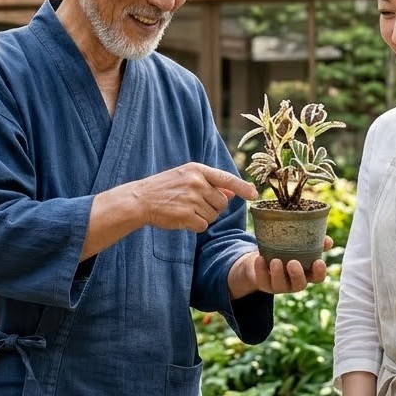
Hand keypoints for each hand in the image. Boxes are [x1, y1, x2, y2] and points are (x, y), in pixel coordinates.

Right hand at [136, 162, 256, 233]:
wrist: (141, 199)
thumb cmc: (164, 188)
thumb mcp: (185, 177)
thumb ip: (209, 183)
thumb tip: (231, 193)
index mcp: (197, 169)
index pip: (226, 178)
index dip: (242, 187)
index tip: (254, 195)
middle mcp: (196, 182)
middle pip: (222, 202)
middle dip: (214, 208)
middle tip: (195, 205)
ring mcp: (191, 198)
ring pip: (213, 215)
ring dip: (203, 217)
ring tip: (185, 210)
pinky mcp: (186, 214)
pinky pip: (203, 225)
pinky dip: (195, 226)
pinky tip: (182, 219)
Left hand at [228, 236, 331, 297]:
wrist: (262, 259)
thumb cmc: (286, 251)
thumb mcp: (299, 246)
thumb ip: (314, 242)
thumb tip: (328, 240)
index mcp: (306, 273)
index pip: (317, 278)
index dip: (319, 272)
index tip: (319, 261)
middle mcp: (294, 282)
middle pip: (299, 284)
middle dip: (297, 275)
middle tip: (293, 262)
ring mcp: (279, 285)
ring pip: (280, 285)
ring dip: (278, 273)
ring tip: (275, 260)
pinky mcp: (264, 284)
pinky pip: (262, 279)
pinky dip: (260, 269)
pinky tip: (260, 258)